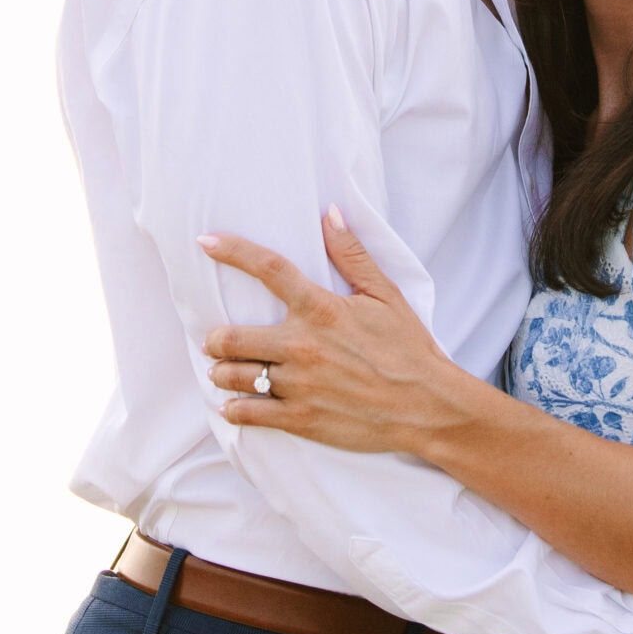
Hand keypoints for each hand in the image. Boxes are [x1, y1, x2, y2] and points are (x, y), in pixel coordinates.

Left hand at [199, 209, 475, 454]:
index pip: (268, 269)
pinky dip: (234, 409)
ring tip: (225, 371)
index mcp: (321, 309)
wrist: (426, 406)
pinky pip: (247, 414)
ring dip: (222, 372)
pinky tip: (235, 405)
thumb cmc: (409, 349)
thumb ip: (353, 255)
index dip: (232, 251)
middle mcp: (302, 345)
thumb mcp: (386, 296)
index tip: (206, 242)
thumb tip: (330, 214)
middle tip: (219, 340)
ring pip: (233, 376)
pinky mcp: (300, 419)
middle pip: (230, 337)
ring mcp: (298, 385)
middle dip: (216, 339)